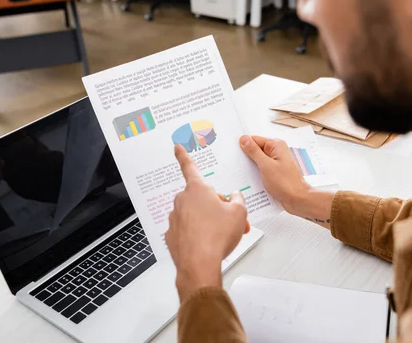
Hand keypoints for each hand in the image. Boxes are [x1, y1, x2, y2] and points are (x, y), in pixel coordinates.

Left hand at [166, 144, 249, 301]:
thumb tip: (234, 197)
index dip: (183, 156)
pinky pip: (188, 230)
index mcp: (198, 189)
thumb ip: (238, 200)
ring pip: (195, 215)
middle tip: (230, 219)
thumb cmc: (217, 237)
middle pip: (201, 197)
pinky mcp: (172, 235)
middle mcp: (183, 201)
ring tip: (222, 235)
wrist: (199, 264)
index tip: (177, 147)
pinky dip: (198, 235)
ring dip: (208, 221)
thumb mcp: (239, 213)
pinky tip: (208, 244)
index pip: (189, 167)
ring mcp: (175, 218)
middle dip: (216, 206)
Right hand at [239, 135, 311, 214]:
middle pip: (256, 150)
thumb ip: (254, 152)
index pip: (254, 139)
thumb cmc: (286, 184)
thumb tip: (244, 139)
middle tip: (237, 165)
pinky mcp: (275, 172)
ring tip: (242, 174)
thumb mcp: (266, 166)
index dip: (244, 146)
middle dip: (247, 157)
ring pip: (258, 161)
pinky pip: (262, 169)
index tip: (234, 153)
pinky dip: (256, 173)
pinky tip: (250, 180)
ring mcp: (276, 162)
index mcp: (276, 145)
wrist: (298, 200)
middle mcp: (277, 152)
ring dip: (251, 167)